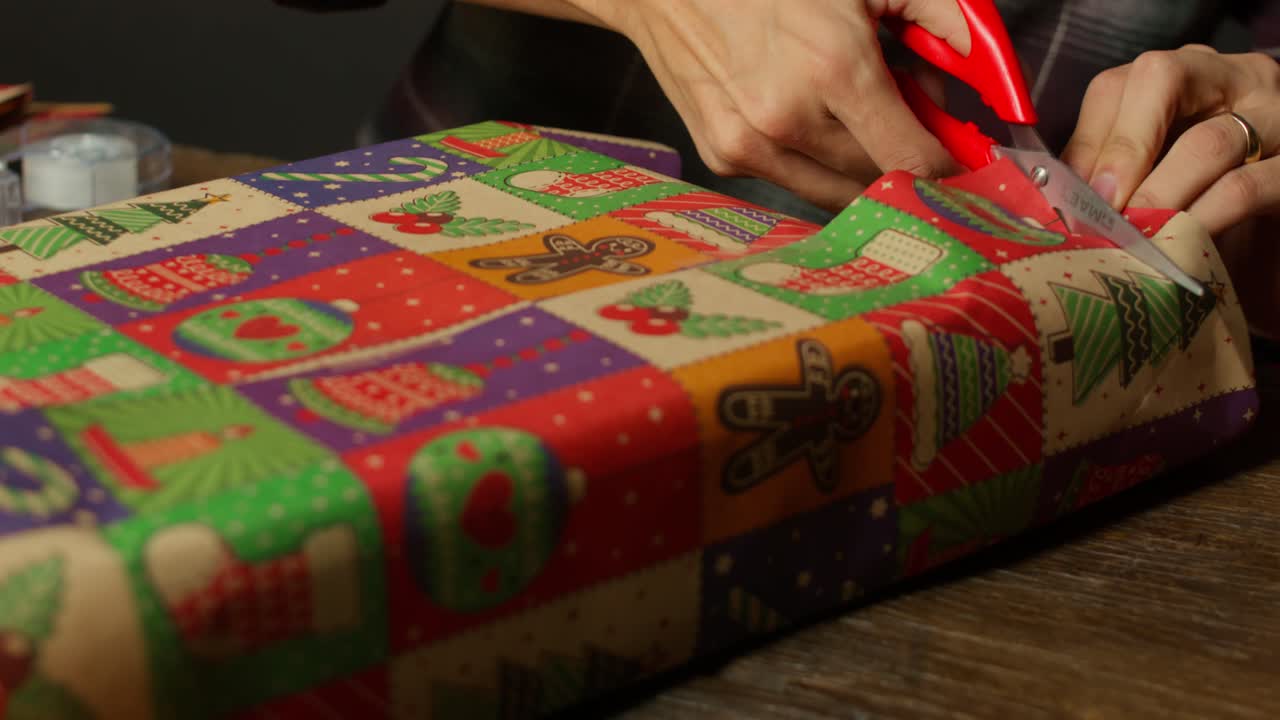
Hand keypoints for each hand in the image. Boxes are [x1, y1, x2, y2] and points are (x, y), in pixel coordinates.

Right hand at [589, 0, 967, 210]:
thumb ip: (935, 13)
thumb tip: (980, 64)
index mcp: (834, 66)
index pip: (913, 159)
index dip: (948, 171)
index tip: (963, 167)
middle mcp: (789, 117)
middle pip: (879, 178)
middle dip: (907, 162)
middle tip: (916, 128)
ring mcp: (750, 144)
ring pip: (837, 192)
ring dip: (862, 171)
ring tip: (861, 124)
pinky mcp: (724, 156)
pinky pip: (792, 179)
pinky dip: (812, 161)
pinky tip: (806, 121)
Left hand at [1063, 46, 1279, 337]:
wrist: (1270, 248)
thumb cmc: (1205, 209)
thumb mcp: (1158, 178)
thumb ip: (1115, 177)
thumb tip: (1054, 199)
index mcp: (1184, 79)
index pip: (1119, 84)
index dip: (1085, 140)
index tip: (1065, 199)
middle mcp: (1232, 80)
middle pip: (1161, 79)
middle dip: (1121, 150)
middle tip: (1101, 212)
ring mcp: (1275, 117)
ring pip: (1207, 141)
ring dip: (1159, 196)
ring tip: (1134, 237)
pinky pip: (1246, 188)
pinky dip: (1202, 221)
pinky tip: (1178, 247)